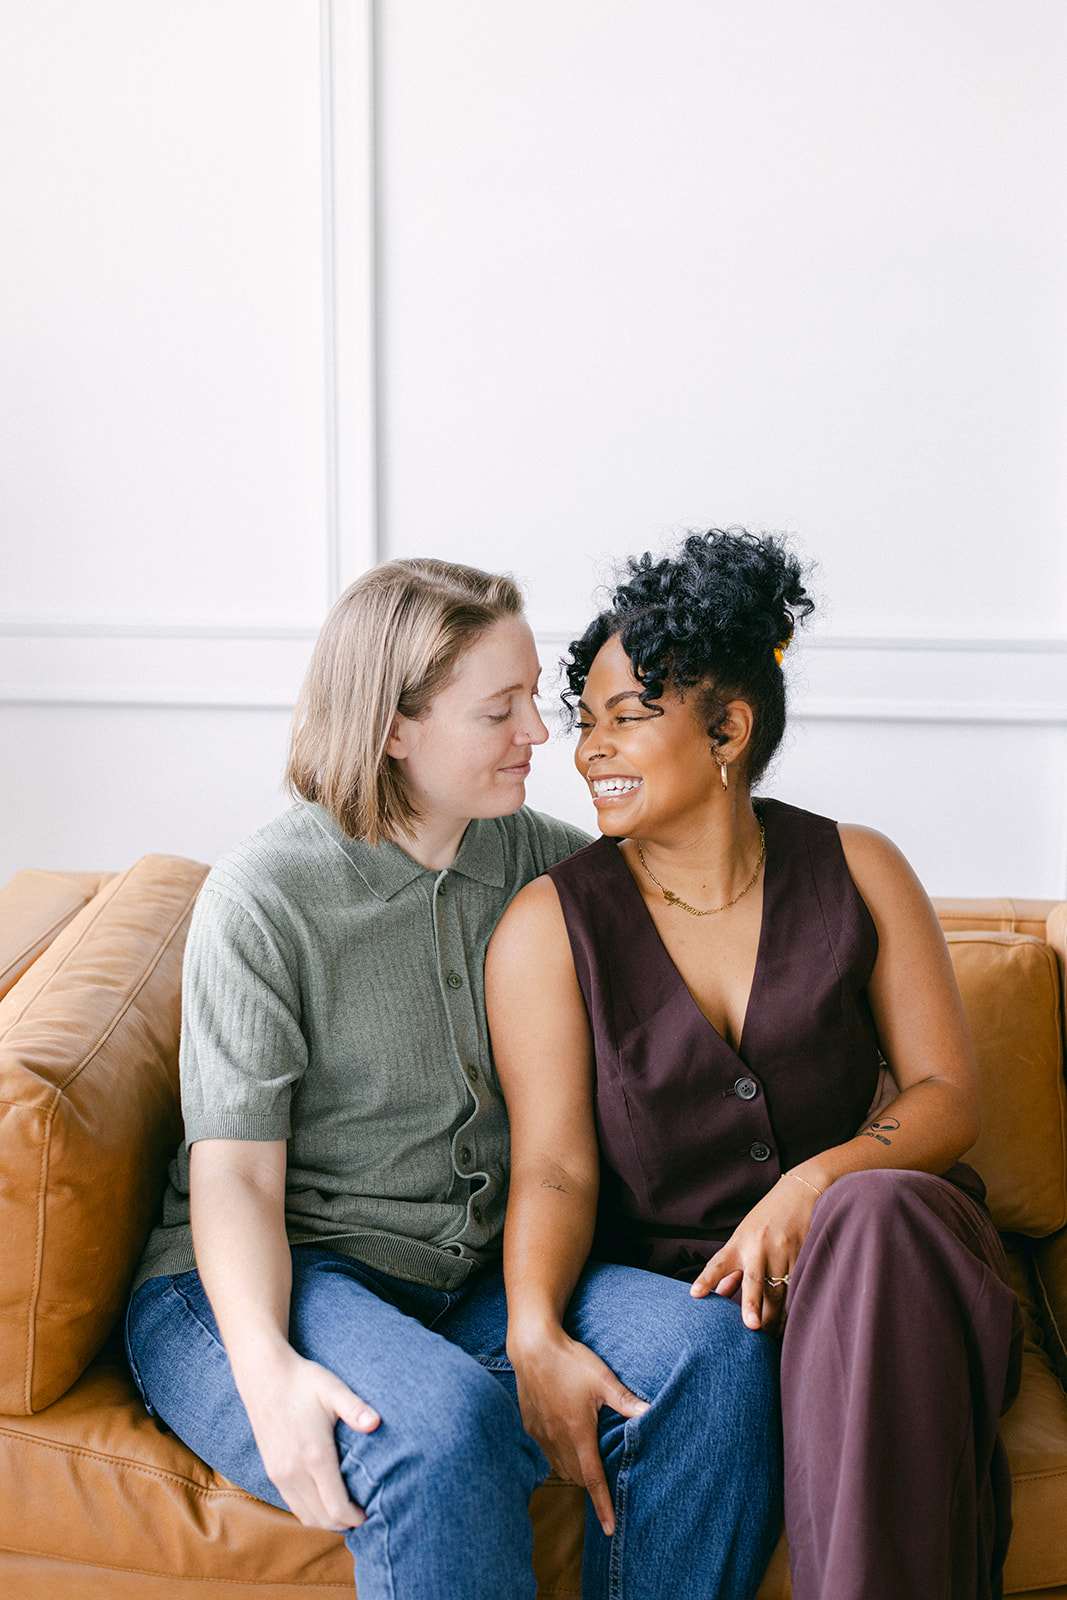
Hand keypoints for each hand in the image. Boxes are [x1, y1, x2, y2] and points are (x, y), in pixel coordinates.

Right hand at [237, 1348, 379, 1530]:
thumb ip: (355, 1408)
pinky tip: (323, 1500)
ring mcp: (280, 1474)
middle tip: (361, 1514)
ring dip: (326, 1520)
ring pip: (305, 1516)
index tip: (369, 1512)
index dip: (355, 1517)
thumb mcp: (333, 1389)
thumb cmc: (303, 1381)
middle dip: (344, 1523)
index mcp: (314, 1456)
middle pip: (322, 1518)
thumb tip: (376, 1423)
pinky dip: (310, 1511)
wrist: (264, 1375)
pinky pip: (292, 1504)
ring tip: (345, 1510)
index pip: (336, 1507)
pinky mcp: (271, 1471)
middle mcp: (294, 1472)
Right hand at [509, 1327, 647, 1535]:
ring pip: (560, 1467)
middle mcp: (558, 1439)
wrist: (532, 1347)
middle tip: (605, 1486)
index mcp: (578, 1433)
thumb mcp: (602, 1379)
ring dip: (575, 1472)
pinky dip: (558, 1456)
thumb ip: (625, 1400)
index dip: (603, 1506)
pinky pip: (546, 1453)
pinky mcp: (530, 1426)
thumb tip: (649, 1413)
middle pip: (577, 1477)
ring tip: (588, 1465)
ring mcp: (541, 1434)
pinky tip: (565, 1443)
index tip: (610, 1529)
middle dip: (591, 1486)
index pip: (593, 1480)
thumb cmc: (569, 1361)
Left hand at [690, 1172, 820, 1332]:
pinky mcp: (804, 1254)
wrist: (803, 1191)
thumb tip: (719, 1296)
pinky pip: (799, 1285)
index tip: (695, 1295)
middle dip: (752, 1306)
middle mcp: (759, 1247)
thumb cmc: (768, 1217)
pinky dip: (796, 1305)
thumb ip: (732, 1268)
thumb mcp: (745, 1236)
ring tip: (772, 1335)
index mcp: (740, 1242)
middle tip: (752, 1330)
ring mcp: (782, 1251)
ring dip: (777, 1316)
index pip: (719, 1263)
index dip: (707, 1279)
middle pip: (754, 1282)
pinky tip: (794, 1320)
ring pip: (780, 1290)